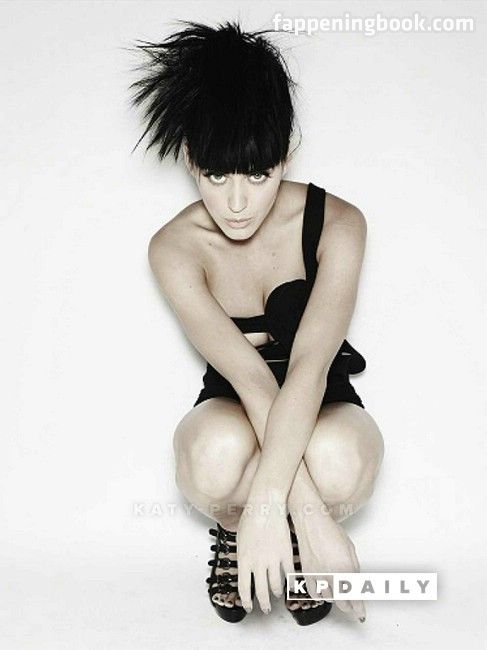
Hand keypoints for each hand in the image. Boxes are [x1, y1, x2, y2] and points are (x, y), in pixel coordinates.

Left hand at [237, 501, 293, 613]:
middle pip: (261, 591)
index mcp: (244, 560)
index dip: (247, 600)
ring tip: (277, 594)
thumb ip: (243, 555)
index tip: (249, 607)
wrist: (266, 506)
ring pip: (275, 585)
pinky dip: (290, 582)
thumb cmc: (250, 518)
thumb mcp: (240, 539)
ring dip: (276, 592)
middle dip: (263, 603)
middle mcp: (258, 563)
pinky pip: (289, 573)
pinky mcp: (286, 554)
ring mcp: (273, 559)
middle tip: (266, 608)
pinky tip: (291, 585)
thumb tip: (246, 565)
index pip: (244, 588)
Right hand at [292, 507, 366, 621]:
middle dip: (349, 606)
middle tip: (353, 606)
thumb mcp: (350, 549)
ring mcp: (317, 575)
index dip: (359, 608)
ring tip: (339, 594)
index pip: (355, 596)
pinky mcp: (306, 573)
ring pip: (329, 598)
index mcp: (346, 567)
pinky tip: (325, 591)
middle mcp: (331, 574)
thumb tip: (356, 584)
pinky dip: (321, 595)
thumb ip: (354, 569)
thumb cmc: (331, 531)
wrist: (310, 522)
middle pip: (342, 601)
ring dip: (336, 599)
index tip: (361, 614)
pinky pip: (314, 593)